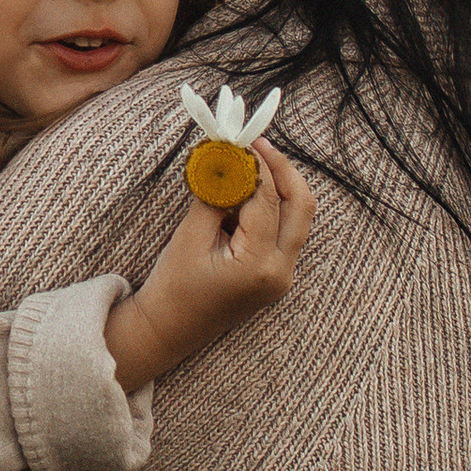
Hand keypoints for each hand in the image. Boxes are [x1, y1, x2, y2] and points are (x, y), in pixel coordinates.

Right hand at [105, 135, 316, 389]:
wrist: (169, 330)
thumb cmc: (173, 286)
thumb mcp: (190, 235)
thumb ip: (216, 195)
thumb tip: (229, 157)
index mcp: (259, 266)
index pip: (267, 200)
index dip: (257, 165)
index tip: (242, 141)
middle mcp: (280, 273)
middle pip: (301, 206)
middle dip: (283, 170)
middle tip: (258, 146)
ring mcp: (283, 277)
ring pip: (298, 217)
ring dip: (279, 187)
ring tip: (251, 164)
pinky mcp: (277, 275)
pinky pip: (285, 230)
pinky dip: (273, 207)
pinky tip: (248, 192)